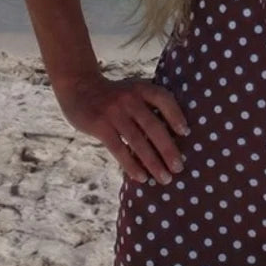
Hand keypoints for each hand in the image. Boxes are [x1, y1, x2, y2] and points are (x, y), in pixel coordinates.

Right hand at [56, 72, 189, 184]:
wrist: (79, 87)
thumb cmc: (114, 96)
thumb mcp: (132, 91)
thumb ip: (149, 106)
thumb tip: (174, 135)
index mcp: (141, 88)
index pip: (163, 99)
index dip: (176, 115)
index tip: (186, 133)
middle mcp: (129, 98)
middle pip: (153, 126)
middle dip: (168, 149)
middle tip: (179, 167)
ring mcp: (113, 112)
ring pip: (137, 141)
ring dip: (153, 163)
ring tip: (165, 178)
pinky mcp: (99, 125)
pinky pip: (119, 149)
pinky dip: (132, 165)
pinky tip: (142, 177)